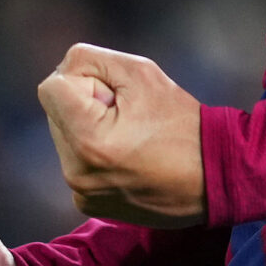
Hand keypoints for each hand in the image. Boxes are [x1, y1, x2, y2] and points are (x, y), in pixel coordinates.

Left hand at [37, 44, 205, 226]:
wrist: (214, 176)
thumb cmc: (182, 122)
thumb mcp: (142, 73)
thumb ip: (93, 61)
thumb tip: (63, 71)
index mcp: (88, 140)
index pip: (51, 87)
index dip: (84, 79)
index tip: (116, 93)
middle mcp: (76, 173)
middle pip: (56, 112)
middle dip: (85, 103)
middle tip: (128, 114)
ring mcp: (81, 193)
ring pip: (65, 136)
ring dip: (88, 127)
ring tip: (131, 136)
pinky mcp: (87, 204)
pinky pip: (77, 162)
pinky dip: (94, 152)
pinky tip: (128, 156)